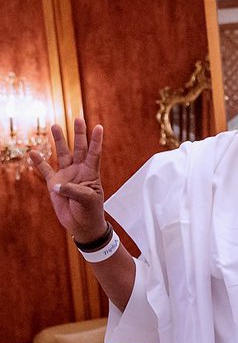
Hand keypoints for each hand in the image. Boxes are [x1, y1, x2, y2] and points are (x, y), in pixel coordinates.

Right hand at [29, 117, 108, 240]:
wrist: (82, 224)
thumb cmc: (90, 212)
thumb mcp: (87, 200)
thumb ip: (74, 191)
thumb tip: (58, 185)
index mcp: (91, 173)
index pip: (95, 153)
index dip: (96, 141)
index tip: (99, 127)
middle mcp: (79, 171)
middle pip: (79, 148)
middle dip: (78, 134)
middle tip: (78, 118)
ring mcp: (66, 175)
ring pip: (62, 154)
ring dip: (59, 140)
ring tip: (55, 126)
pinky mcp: (55, 183)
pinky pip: (45, 170)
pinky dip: (39, 161)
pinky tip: (32, 152)